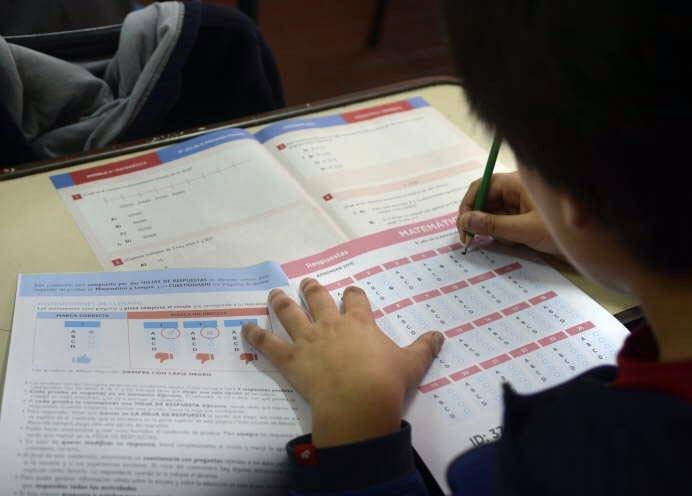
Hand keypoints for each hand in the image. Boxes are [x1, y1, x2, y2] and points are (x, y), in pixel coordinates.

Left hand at [242, 279, 443, 447]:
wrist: (359, 402)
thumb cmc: (387, 381)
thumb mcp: (413, 363)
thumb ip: (425, 347)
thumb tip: (441, 335)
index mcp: (359, 322)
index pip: (355, 298)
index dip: (353, 294)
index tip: (351, 292)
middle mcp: (331, 324)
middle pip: (318, 298)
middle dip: (312, 289)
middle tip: (307, 283)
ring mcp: (308, 340)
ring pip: (289, 313)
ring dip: (280, 302)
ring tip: (273, 293)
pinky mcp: (290, 359)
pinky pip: (268, 344)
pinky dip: (255, 336)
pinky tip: (245, 329)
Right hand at [458, 171, 560, 254]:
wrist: (594, 243)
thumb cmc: (562, 231)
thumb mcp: (525, 230)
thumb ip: (493, 225)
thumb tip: (465, 221)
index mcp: (517, 182)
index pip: (481, 187)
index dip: (468, 206)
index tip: (463, 227)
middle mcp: (517, 188)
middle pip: (485, 199)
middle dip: (478, 219)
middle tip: (471, 241)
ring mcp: (522, 201)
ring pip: (494, 211)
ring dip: (492, 228)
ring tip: (506, 241)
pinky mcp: (527, 214)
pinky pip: (505, 220)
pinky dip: (503, 232)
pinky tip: (514, 242)